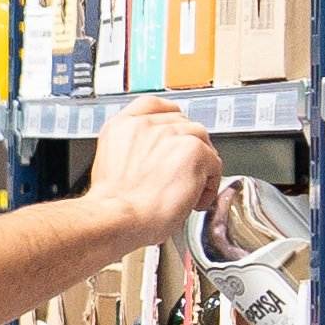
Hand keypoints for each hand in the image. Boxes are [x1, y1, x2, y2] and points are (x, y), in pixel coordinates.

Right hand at [86, 101, 223, 238]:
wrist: (117, 219)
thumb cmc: (112, 207)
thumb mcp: (109, 167)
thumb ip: (133, 153)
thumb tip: (152, 163)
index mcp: (122, 126)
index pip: (154, 105)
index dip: (169, 119)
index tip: (175, 134)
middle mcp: (146, 125)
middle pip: (184, 124)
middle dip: (187, 149)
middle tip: (182, 175)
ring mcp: (171, 134)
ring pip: (202, 142)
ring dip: (201, 167)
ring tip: (189, 191)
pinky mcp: (193, 150)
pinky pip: (215, 163)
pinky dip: (209, 185)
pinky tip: (194, 200)